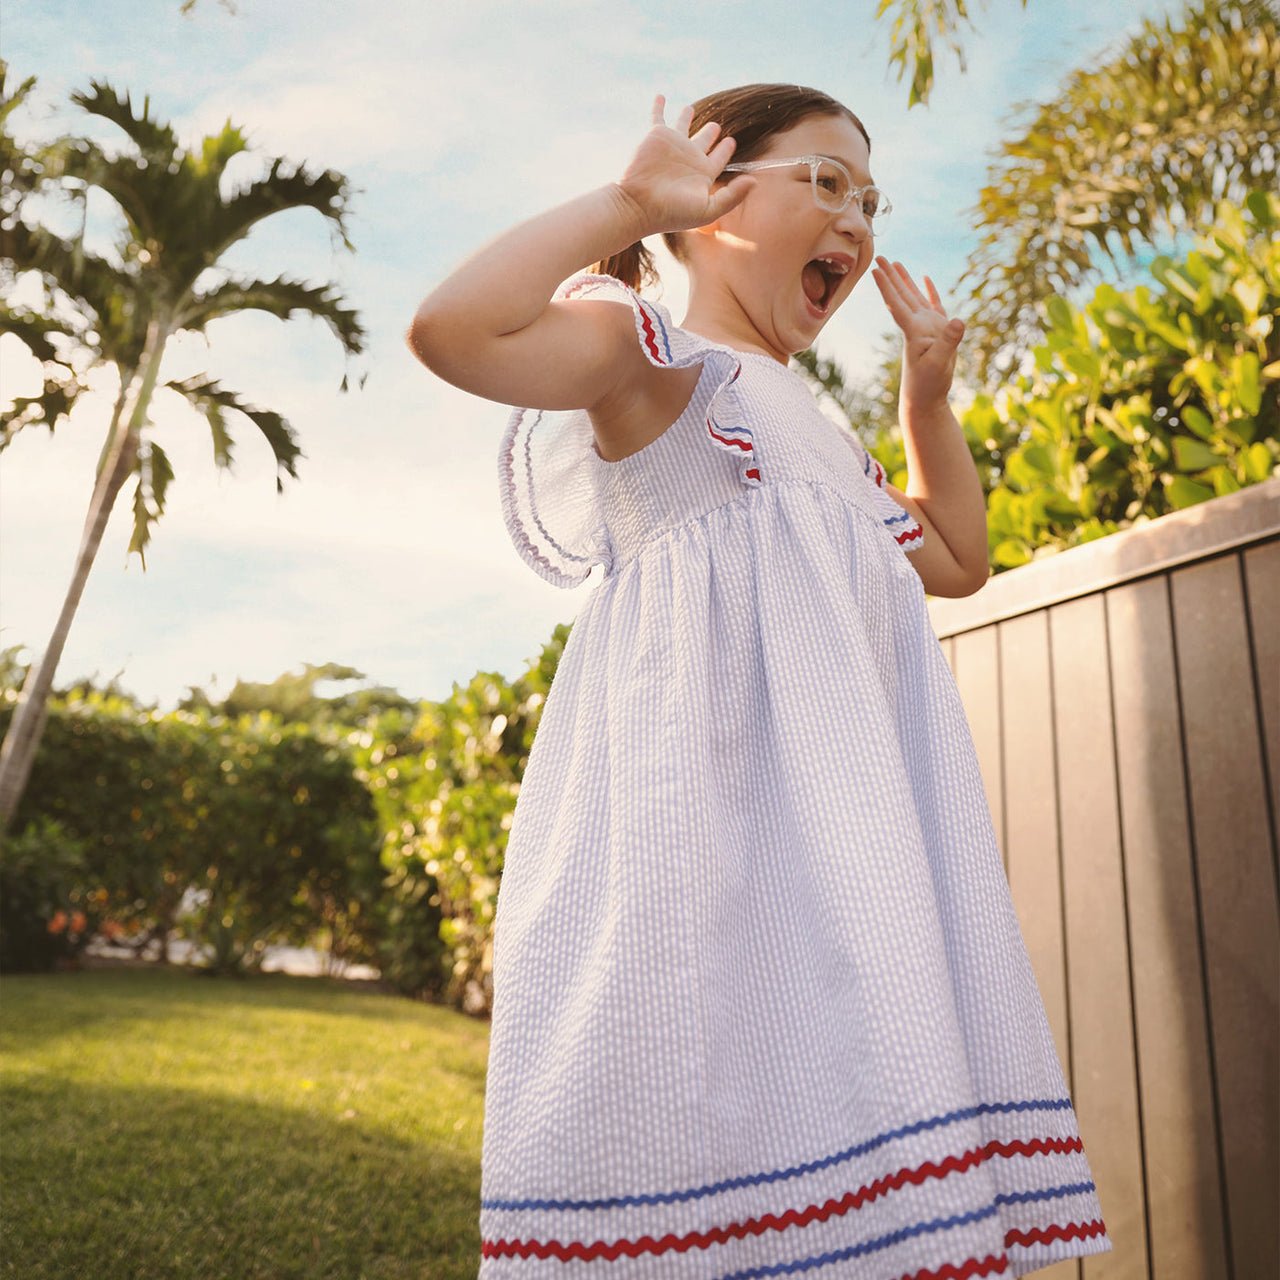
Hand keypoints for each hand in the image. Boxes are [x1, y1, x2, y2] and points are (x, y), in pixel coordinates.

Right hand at [614, 96, 755, 238]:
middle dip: (710, 133)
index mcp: (702, 173)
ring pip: (682, 126)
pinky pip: (658, 116)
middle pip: (702, 141)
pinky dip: (659, 106)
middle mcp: (688, 158)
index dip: (726, 149)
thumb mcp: (708, 208)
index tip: (732, 141)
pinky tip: (661, 96)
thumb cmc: (673, 211)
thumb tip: (755, 181)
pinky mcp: (656, 136)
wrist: (640, 205)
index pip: (718, 158)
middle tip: (717, 125)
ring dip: (686, 117)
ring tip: (689, 108)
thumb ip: (733, 196)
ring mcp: (672, 146)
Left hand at [872, 257, 964, 415]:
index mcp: (914, 331)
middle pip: (901, 296)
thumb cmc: (929, 384)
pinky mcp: (936, 332)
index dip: (887, 287)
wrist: (926, 399)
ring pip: (914, 297)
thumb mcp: (940, 363)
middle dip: (891, 276)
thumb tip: (957, 320)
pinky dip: (930, 291)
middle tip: (879, 256)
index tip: (876, 270)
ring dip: (905, 280)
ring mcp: (926, 328)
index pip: (897, 305)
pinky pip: (933, 305)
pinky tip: (925, 278)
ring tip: (895, 262)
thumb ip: (948, 342)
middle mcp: (917, 326)